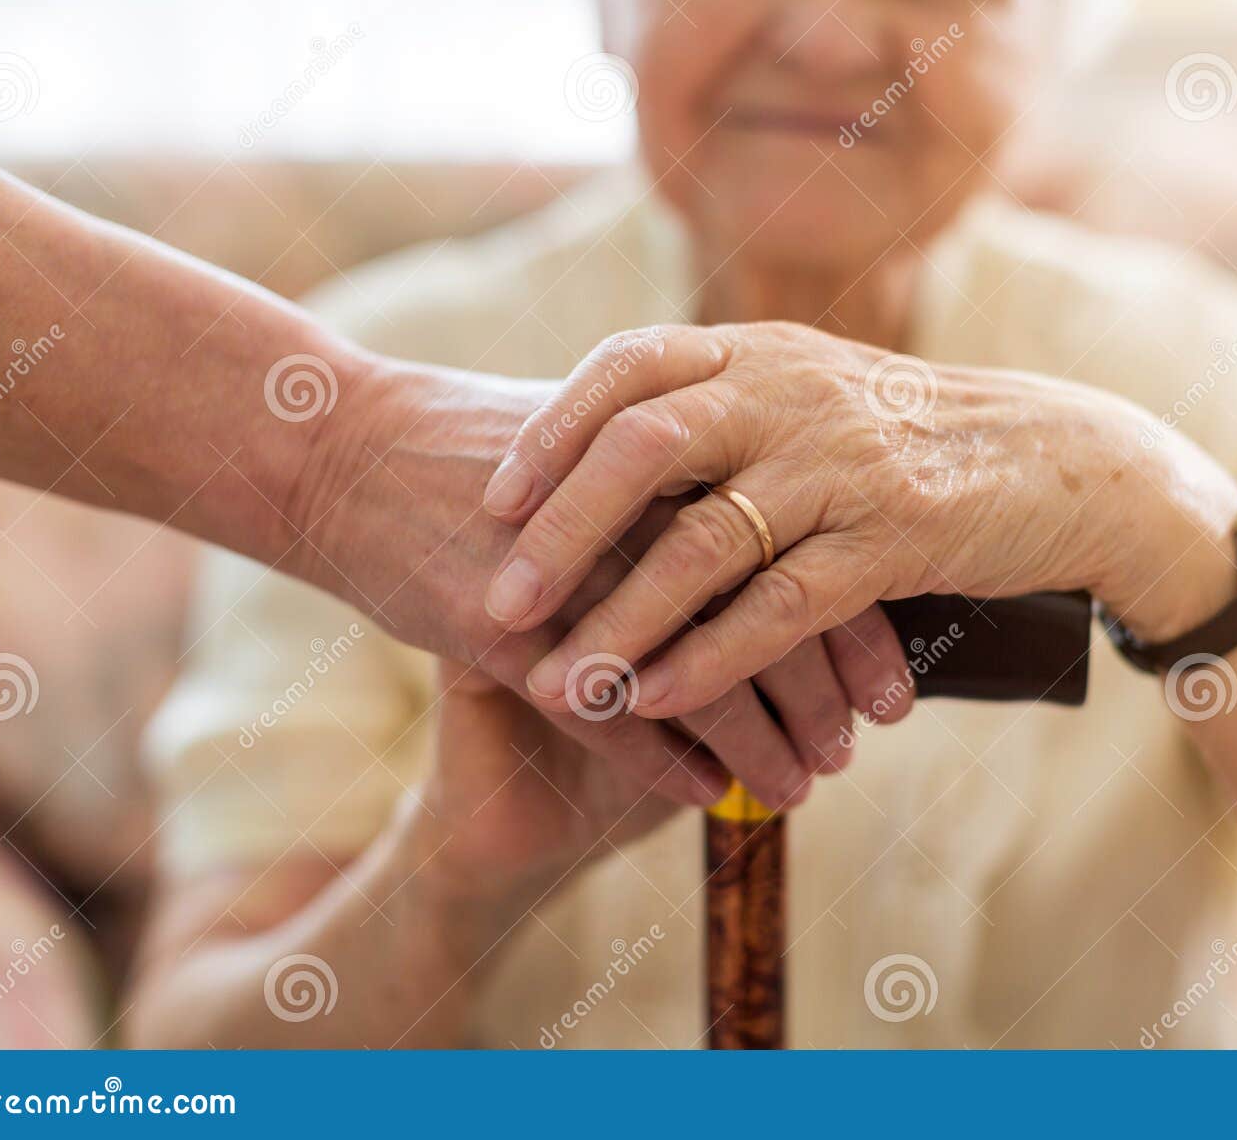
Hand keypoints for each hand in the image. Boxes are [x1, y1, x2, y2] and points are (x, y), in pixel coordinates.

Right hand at [291, 351, 910, 807]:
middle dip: (825, 686)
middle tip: (865, 741)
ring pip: (699, 668)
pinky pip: (606, 711)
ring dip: (758, 740)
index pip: (798, 537)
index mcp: (669, 449)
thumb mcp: (595, 439)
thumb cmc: (478, 452)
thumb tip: (771, 498)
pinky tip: (707, 798)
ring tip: (800, 790)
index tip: (895, 676)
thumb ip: (680, 469)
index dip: (855, 611)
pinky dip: (663, 763)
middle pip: (768, 602)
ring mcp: (573, 565)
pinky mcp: (506, 625)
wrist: (341, 453)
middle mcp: (637, 503)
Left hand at [481, 322, 1236, 717]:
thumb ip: (725, 412)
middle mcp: (793, 394)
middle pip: (643, 449)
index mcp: (761, 354)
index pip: (627, 368)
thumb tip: (606, 457)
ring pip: (703, 544)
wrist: (1063, 462)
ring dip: (623, 621)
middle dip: (560, 532)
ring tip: (565, 686)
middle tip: (502, 606)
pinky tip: (661, 704)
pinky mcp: (893, 539)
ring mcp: (843, 465)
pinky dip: (710, 661)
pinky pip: (780, 609)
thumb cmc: (916, 440)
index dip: (551, 434)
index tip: (493, 500)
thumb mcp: (816, 399)